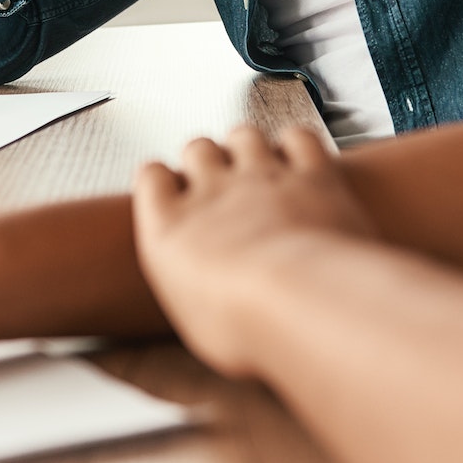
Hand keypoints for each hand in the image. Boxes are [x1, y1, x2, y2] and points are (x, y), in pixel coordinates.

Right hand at [132, 125, 374, 377]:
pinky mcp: (311, 173)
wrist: (304, 304)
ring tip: (257, 164)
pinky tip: (300, 159)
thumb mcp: (196, 323)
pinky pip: (299, 138)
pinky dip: (298, 144)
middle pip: (197, 148)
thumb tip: (205, 300)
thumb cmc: (249, 328)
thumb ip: (194, 291)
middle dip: (205, 158)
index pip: (150, 177)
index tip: (167, 189)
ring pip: (245, 135)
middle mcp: (212, 190)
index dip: (160, 180)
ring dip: (249, 145)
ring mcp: (263, 176)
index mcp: (171, 227)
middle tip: (216, 178)